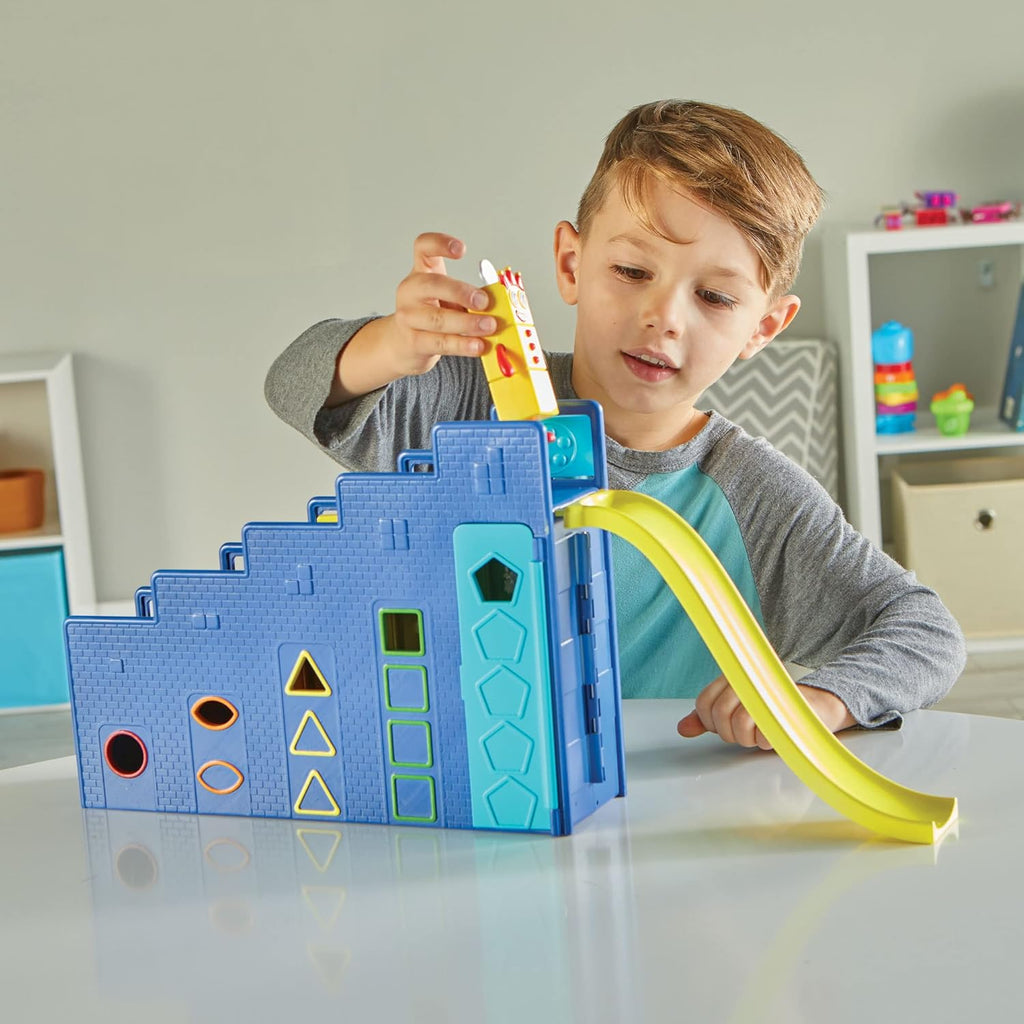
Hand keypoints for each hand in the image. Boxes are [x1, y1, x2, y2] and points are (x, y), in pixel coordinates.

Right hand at [388, 232, 497, 375]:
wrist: (404, 344)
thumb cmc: (431, 316)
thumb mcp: (448, 298)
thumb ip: (470, 297)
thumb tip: (499, 303)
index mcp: (421, 272)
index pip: (423, 247)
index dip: (440, 244)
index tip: (462, 250)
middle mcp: (410, 291)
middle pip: (432, 284)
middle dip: (460, 292)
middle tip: (484, 302)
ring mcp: (408, 317)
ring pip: (438, 319)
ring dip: (467, 323)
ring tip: (489, 326)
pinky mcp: (413, 341)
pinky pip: (440, 343)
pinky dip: (462, 345)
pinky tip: (478, 345)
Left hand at [676, 675, 855, 749]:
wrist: (819, 705)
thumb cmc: (774, 707)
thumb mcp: (737, 710)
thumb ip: (709, 718)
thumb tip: (682, 728)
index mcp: (733, 676)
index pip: (704, 702)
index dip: (709, 721)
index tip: (724, 725)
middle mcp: (747, 680)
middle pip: (719, 716)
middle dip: (730, 732)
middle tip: (747, 730)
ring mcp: (766, 694)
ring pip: (739, 726)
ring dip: (749, 738)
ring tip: (761, 731)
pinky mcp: (785, 711)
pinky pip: (762, 736)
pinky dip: (767, 741)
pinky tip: (776, 732)